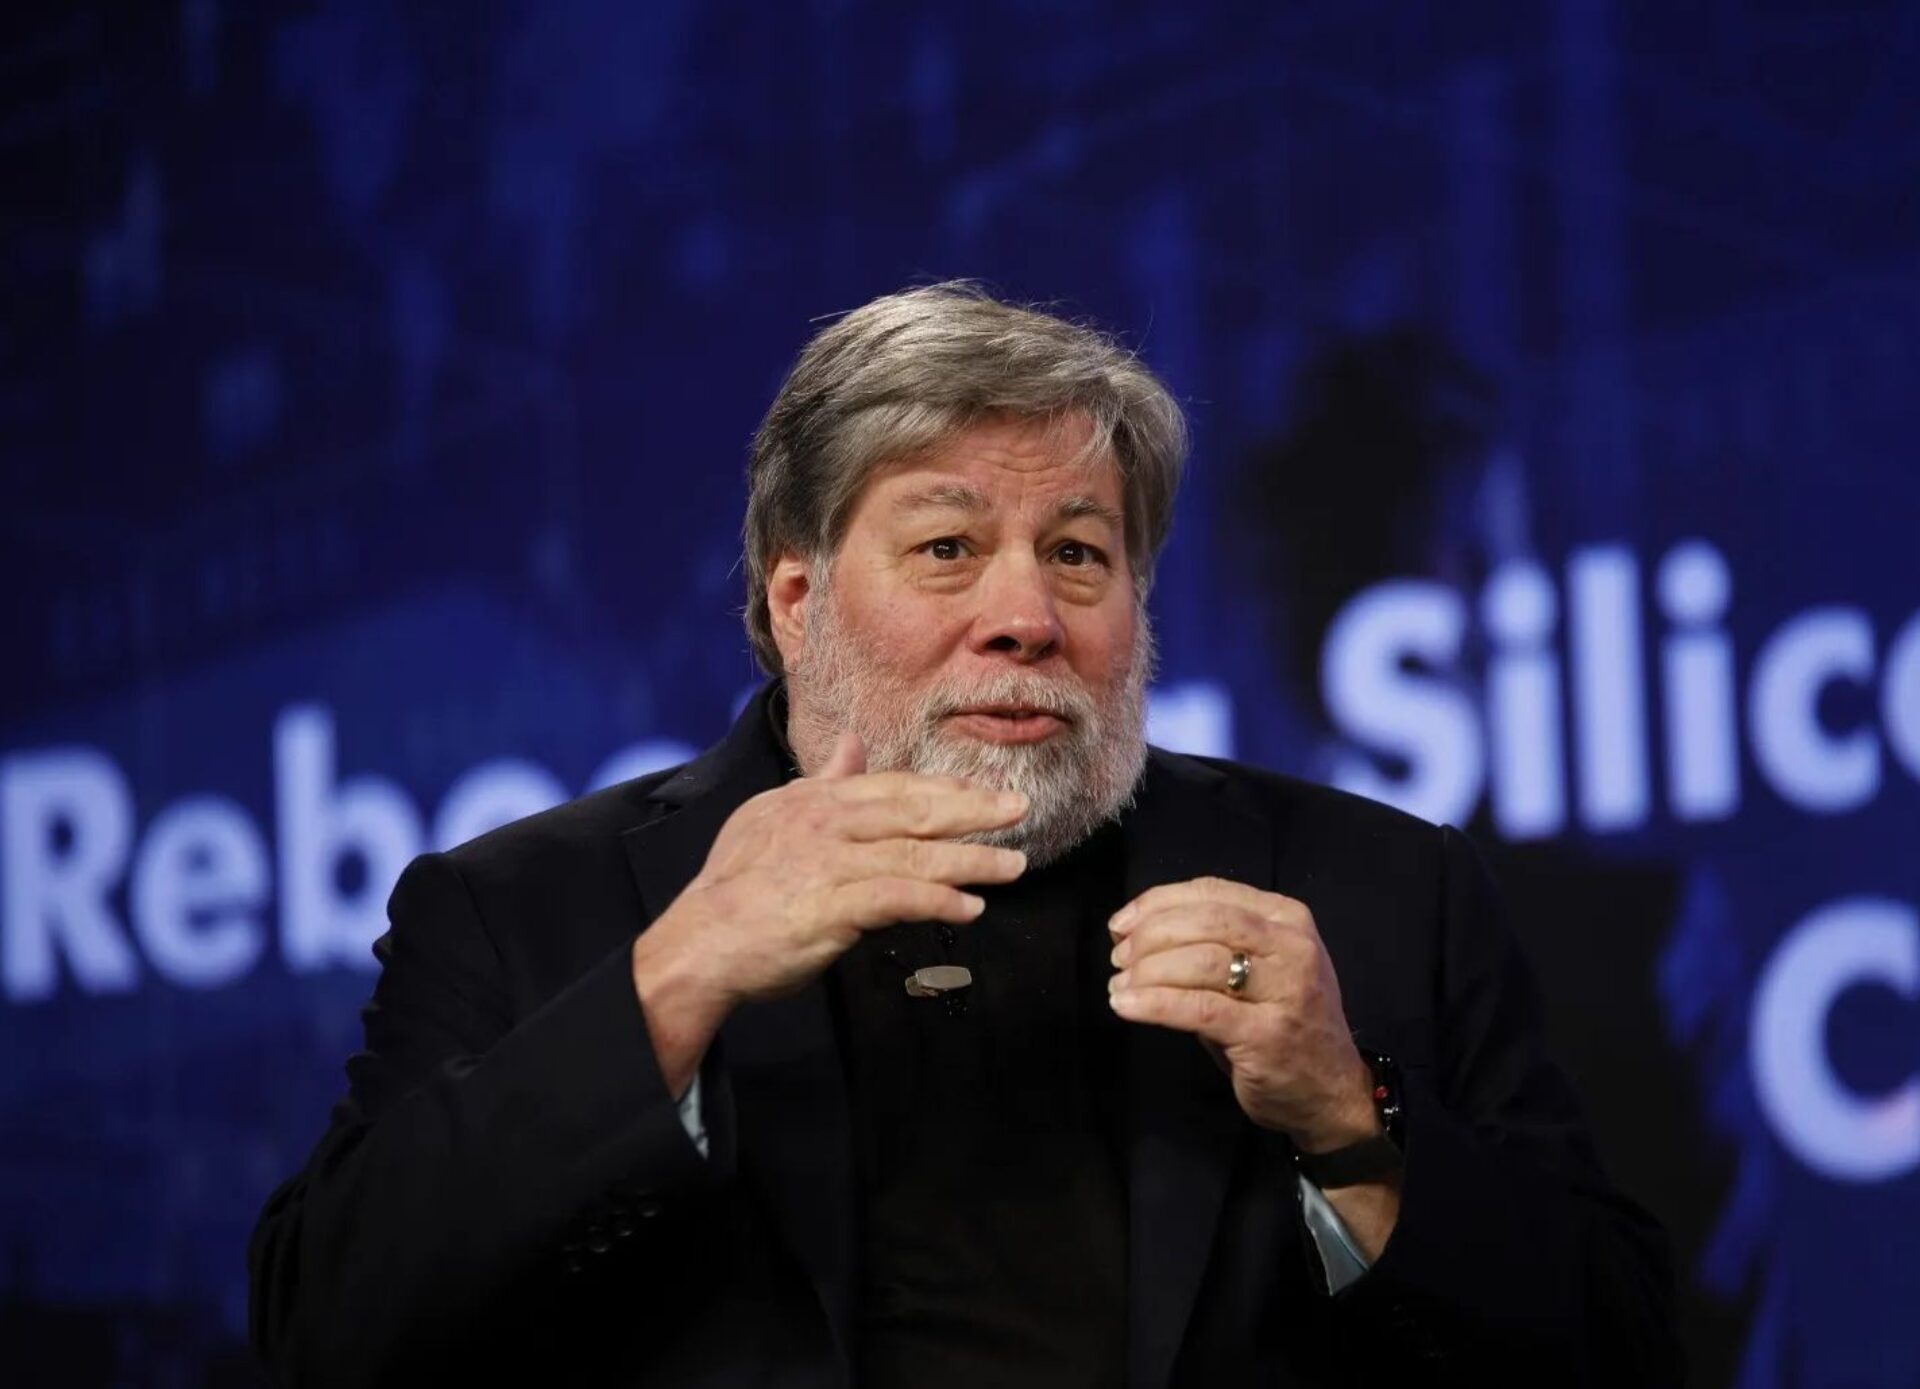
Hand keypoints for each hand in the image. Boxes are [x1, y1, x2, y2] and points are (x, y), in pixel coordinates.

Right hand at [630, 731, 1028, 1092]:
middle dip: (972, 809)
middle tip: (1018, 809)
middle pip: (914, 809)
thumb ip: (822, 783)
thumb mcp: (774, 818)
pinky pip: (897, 898)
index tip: (986, 794)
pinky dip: (938, 900)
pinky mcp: (830, 906)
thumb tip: (852, 744)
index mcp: (815, 800)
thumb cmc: (738, 888)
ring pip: (915, 852)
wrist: (699, 943)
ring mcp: (828, 862)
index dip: (945, 789)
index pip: (893, 786)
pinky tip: (970, 908)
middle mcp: (826, 823)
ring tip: (1013, 866)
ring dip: (970, 859)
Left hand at [1107, 877, 1377, 1152]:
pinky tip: (1126, 1005)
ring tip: (1119, 985)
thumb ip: (1210, 944)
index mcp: (1287, 919)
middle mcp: (1292, 946)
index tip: (1120, 924)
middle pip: (1206, 921)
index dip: (1157, 903)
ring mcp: (1286, 990)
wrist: (1332, 1091)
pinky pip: (1198, 1009)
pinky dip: (1154, 1003)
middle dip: (1151, 935)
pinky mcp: (1267, 1034)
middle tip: (1118, 958)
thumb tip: (1133, 934)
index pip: (1212, 893)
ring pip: (1201, 961)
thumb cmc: (1284, 1024)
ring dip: (1148, 971)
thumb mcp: (1259, 970)